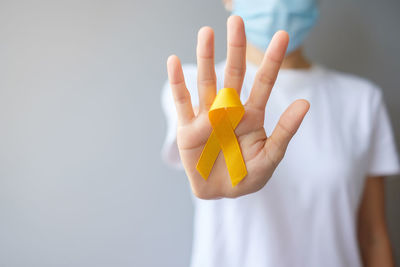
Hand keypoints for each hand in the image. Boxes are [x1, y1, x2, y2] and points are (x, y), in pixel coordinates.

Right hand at [167, 16, 309, 198]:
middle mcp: (228, 110)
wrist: (219, 193)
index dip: (272, 60)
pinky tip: (174, 61)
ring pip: (206, 82)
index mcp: (251, 116)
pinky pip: (182, 102)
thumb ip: (285, 132)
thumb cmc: (246, 176)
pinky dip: (178, 82)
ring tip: (206, 33)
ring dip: (205, 58)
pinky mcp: (187, 128)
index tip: (281, 36)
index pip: (263, 83)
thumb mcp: (269, 158)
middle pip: (233, 74)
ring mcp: (207, 117)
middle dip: (236, 49)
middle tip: (237, 21)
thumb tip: (304, 102)